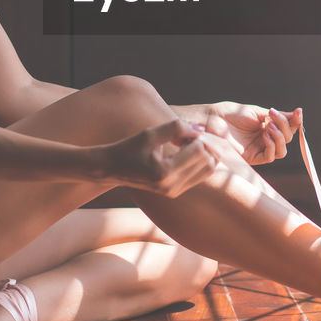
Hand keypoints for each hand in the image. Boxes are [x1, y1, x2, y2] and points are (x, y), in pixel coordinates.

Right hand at [102, 119, 218, 197]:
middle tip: (187, 136)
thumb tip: (200, 129)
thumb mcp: (150, 134)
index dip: (199, 136)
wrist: (112, 169)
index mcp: (164, 172)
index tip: (185, 130)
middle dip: (204, 145)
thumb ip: (177, 128)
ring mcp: (174, 192)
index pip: (199, 151)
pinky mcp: (175, 192)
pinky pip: (200, 176)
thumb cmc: (129, 148)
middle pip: (207, 162)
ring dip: (204, 154)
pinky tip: (185, 152)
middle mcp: (171, 186)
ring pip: (207, 170)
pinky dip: (199, 162)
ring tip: (186, 144)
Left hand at [193, 101, 302, 165]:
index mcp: (266, 127)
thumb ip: (276, 116)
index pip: (287, 128)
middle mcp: (264, 139)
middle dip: (285, 126)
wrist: (211, 121)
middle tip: (272, 116)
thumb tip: (296, 113)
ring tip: (269, 127)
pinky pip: (270, 157)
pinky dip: (272, 146)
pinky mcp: (252, 158)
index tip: (299, 111)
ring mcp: (258, 149)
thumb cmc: (229, 114)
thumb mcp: (255, 112)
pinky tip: (264, 136)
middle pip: (287, 139)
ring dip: (280, 138)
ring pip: (282, 150)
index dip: (295, 121)